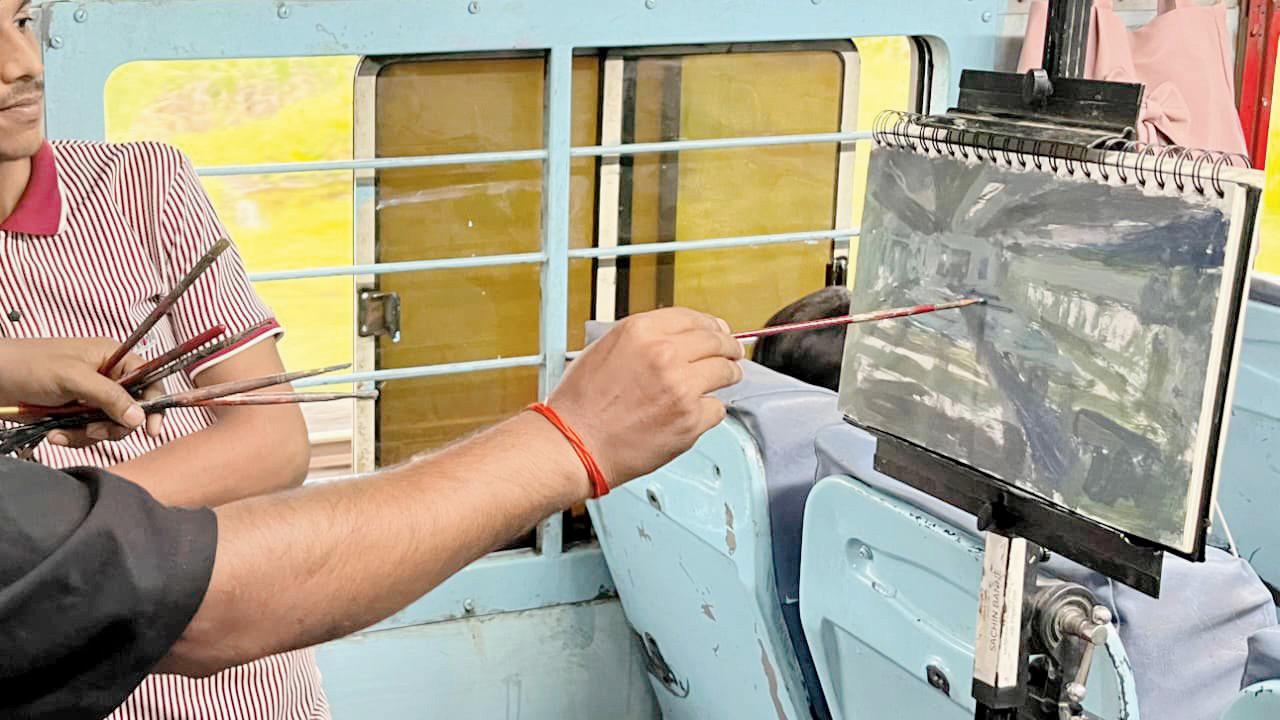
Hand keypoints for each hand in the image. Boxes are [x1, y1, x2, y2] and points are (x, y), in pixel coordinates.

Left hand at [0, 338, 163, 446]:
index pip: (149, 379)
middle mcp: (106, 377)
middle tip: (94, 431)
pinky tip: (55, 433)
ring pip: (110, 425)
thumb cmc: (28, 365)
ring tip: (65, 431)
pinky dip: (73, 438)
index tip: (151, 428)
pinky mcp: (75, 414)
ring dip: (88, 434)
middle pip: (132, 409)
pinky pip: (88, 433)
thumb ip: (110, 396)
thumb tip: (139, 417)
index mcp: (113, 358)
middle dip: (114, 425)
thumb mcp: (73, 378)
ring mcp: (91, 397)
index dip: (154, 403)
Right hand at [547, 308, 744, 489]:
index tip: (719, 332)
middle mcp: (665, 354)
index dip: (712, 325)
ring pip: (726, 373)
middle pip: (717, 342)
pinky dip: (709, 411)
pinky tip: (695, 412)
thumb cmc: (582, 403)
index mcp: (642, 331)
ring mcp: (681, 388)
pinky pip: (717, 409)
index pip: (694, 318)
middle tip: (734, 353)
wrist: (575, 443)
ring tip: (725, 379)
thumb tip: (679, 336)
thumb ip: (644, 338)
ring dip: (728, 375)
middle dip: (729, 348)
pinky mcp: (690, 420)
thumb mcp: (605, 348)